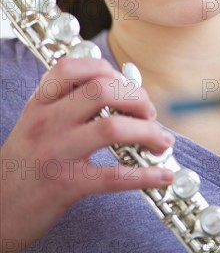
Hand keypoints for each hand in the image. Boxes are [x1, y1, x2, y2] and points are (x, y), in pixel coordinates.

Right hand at [0, 58, 174, 252]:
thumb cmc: (23, 164)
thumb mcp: (34, 124)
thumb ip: (65, 103)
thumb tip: (115, 91)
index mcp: (40, 104)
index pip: (72, 67)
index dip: (107, 70)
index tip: (125, 85)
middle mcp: (46, 122)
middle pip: (101, 90)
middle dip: (136, 98)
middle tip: (149, 113)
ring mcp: (55, 153)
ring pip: (112, 127)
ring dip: (147, 132)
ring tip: (161, 141)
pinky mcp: (65, 185)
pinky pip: (113, 176)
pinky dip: (145, 175)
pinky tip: (163, 175)